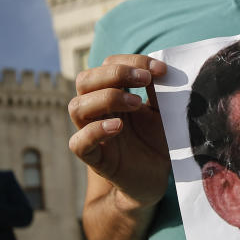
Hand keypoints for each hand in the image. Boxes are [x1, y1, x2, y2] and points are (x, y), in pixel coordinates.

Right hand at [68, 55, 170, 208]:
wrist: (157, 178)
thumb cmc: (157, 140)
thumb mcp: (164, 112)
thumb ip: (159, 91)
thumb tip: (158, 69)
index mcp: (112, 93)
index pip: (108, 65)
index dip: (131, 61)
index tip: (160, 70)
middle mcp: (98, 111)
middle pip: (84, 80)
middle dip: (114, 73)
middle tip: (144, 80)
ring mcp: (93, 134)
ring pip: (76, 107)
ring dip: (106, 98)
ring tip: (136, 103)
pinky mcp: (95, 159)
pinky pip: (78, 143)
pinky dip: (94, 131)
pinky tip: (118, 126)